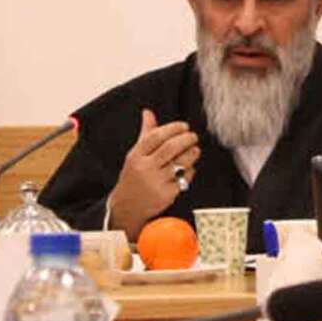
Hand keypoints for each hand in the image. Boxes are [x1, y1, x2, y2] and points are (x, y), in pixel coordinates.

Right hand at [107, 109, 198, 239]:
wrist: (126, 207)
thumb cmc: (133, 178)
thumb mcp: (135, 155)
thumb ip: (145, 133)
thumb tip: (148, 113)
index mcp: (136, 156)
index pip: (156, 136)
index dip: (173, 128)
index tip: (184, 126)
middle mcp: (145, 168)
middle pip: (170, 148)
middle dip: (186, 139)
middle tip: (193, 136)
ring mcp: (156, 182)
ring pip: (180, 163)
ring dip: (192, 154)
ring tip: (195, 150)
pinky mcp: (166, 195)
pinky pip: (184, 179)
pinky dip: (190, 171)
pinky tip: (189, 167)